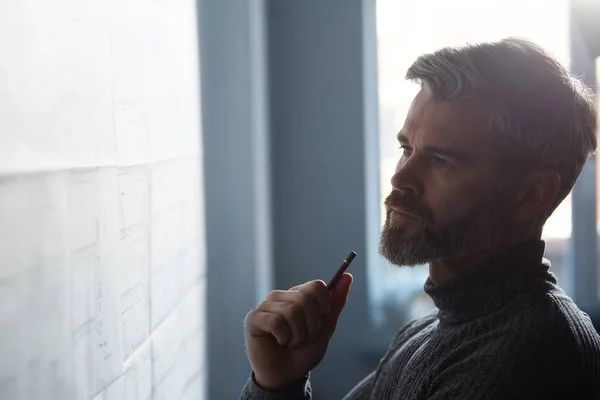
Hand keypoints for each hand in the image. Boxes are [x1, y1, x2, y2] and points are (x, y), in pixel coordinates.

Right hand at [244, 273, 352, 390]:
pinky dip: (283, 337)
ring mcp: (266, 305)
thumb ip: (336, 303)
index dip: (323, 308)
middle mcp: (281, 296)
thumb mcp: (325, 328)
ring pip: (292, 311)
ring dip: (297, 335)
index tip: (319, 322)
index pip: (317, 286)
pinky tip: (278, 342)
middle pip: (306, 299)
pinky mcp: (254, 318)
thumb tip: (348, 277)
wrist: (285, 376)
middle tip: (303, 338)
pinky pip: (276, 321)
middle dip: (311, 326)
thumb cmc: (303, 353)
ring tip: (290, 342)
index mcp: (298, 295)